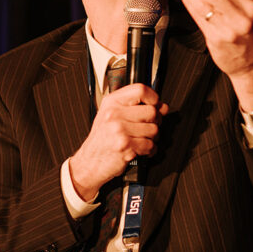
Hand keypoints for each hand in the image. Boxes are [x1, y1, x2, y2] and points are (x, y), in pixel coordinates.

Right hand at [68, 83, 168, 201]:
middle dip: (155, 122)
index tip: (155, 105)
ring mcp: (119, 129)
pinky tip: (140, 150)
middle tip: (148, 128)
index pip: (140, 90)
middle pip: (152, 111)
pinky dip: (149, 150)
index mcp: (112, 103)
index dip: (153, 97)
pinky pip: (149, 145)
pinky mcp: (125, 145)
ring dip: (152, 138)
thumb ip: (135, 108)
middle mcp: (114, 114)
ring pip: (153, 129)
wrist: (90, 162)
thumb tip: (162, 107)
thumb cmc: (102, 140)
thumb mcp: (112, 116)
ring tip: (141, 140)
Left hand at [177, 0, 252, 110]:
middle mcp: (241, 18)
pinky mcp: (216, 40)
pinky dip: (190, 7)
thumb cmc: (250, 39)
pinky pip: (199, 19)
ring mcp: (228, 30)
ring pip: (203, 6)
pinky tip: (185, 1)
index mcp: (251, 7)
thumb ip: (233, 1)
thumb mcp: (250, 16)